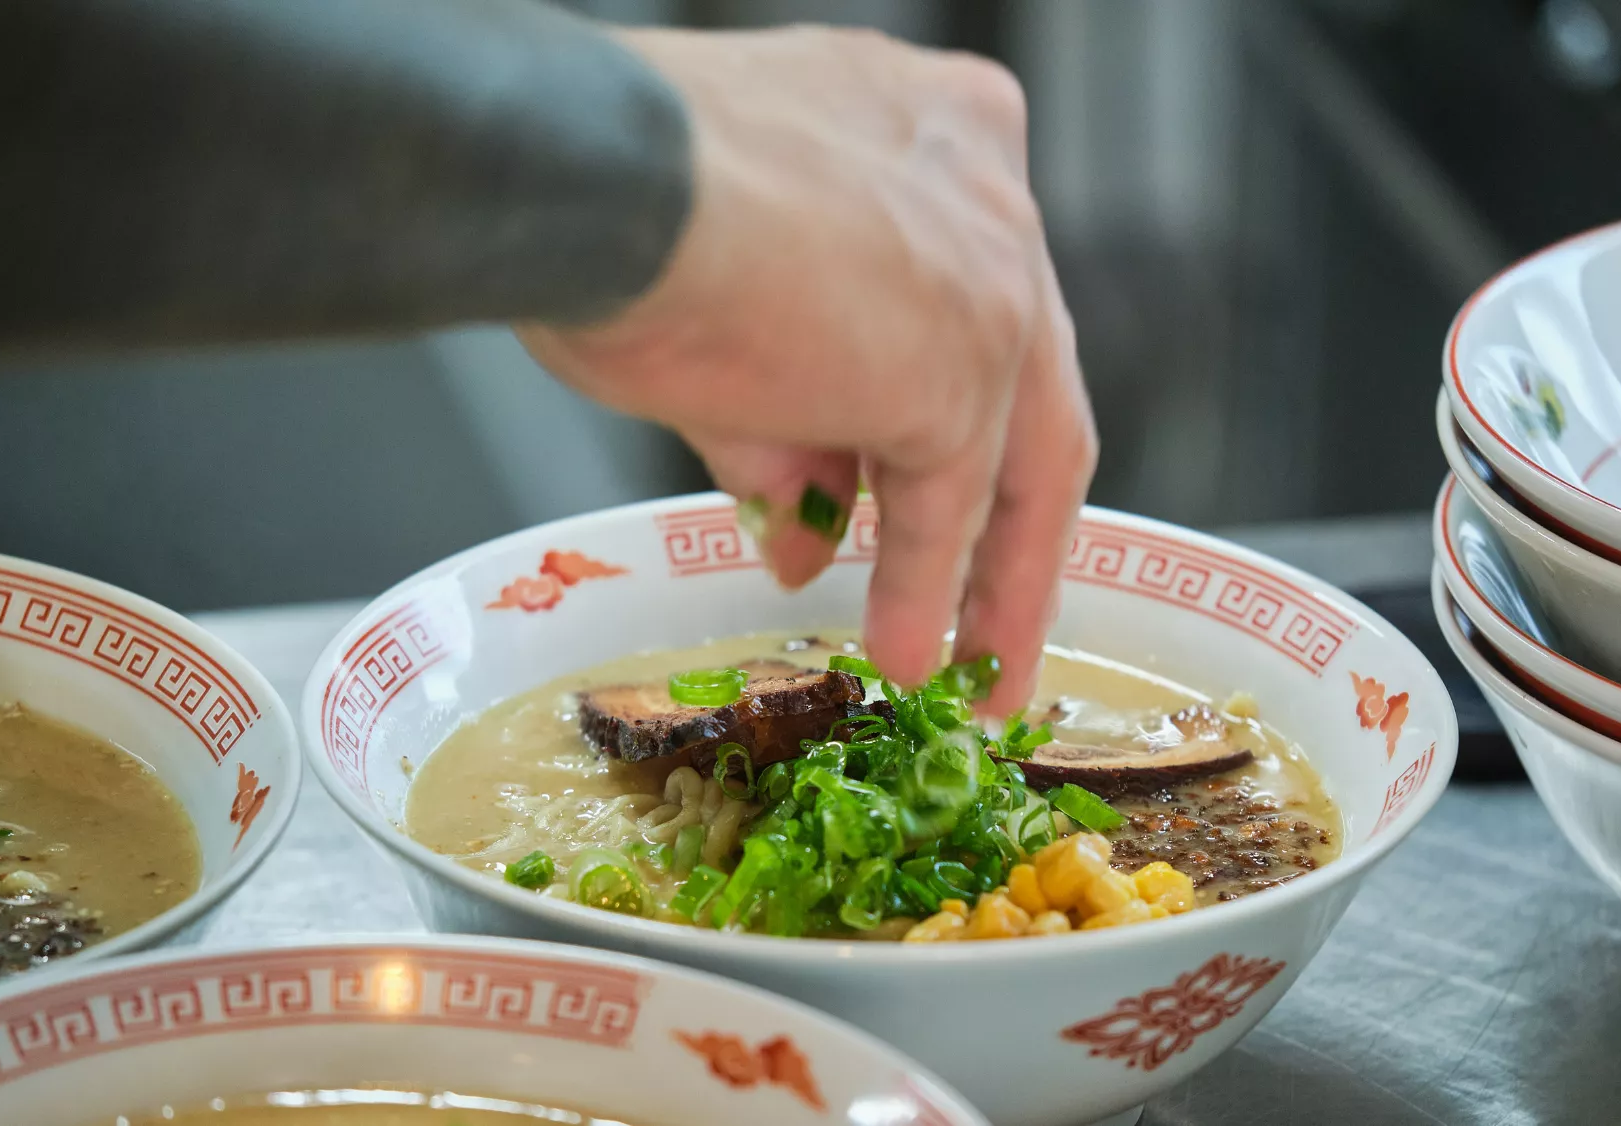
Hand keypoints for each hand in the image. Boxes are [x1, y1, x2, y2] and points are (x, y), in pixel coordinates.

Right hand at [518, 25, 1095, 713]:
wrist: (597, 173)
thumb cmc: (614, 187)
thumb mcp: (725, 299)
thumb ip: (788, 419)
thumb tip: (802, 532)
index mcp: (941, 138)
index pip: (975, 307)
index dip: (960, 417)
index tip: (934, 492)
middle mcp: (989, 204)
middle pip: (1023, 396)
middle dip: (1007, 526)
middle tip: (991, 621)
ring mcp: (991, 289)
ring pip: (1002, 460)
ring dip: (973, 580)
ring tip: (955, 670)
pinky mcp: (957, 379)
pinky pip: (943, 509)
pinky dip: (918, 591)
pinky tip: (900, 652)